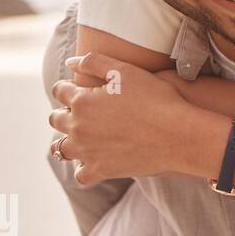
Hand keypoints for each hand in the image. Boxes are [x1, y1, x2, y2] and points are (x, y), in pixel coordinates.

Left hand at [49, 51, 201, 183]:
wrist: (178, 134)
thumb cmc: (156, 98)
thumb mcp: (125, 70)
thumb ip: (93, 61)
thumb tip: (70, 61)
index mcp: (81, 101)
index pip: (60, 91)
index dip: (67, 87)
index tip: (77, 87)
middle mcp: (77, 127)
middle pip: (56, 119)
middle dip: (63, 112)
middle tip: (80, 111)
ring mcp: (87, 152)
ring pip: (62, 149)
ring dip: (68, 141)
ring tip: (82, 137)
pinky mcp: (101, 170)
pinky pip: (81, 174)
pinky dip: (85, 168)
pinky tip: (95, 160)